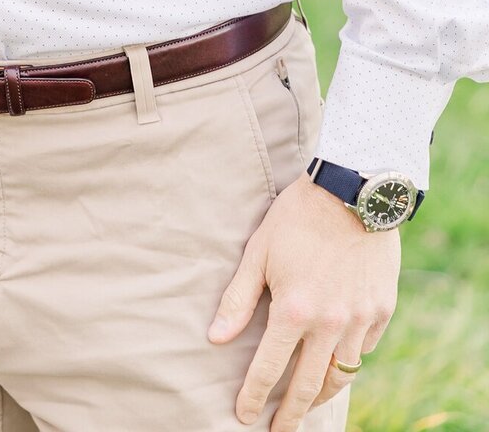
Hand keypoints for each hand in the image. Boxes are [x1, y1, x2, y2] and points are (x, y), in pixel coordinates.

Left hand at [208, 173, 399, 430]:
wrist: (353, 189)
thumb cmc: (297, 216)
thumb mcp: (259, 251)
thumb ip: (238, 299)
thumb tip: (214, 338)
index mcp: (293, 310)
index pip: (267, 369)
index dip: (253, 397)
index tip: (244, 416)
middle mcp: (329, 324)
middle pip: (308, 386)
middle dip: (291, 414)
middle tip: (279, 431)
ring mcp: (359, 320)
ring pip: (341, 375)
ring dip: (322, 395)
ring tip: (308, 406)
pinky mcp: (381, 310)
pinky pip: (363, 349)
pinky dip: (348, 360)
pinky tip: (336, 362)